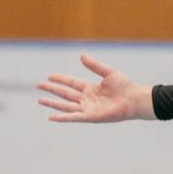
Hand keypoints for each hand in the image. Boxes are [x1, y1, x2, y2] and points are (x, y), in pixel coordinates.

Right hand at [37, 53, 153, 122]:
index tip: (49, 76)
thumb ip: (94, 65)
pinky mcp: (90, 117)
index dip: (60, 79)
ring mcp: (88, 109)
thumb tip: (81, 55)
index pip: (71, 83)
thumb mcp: (108, 72)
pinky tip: (51, 117)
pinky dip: (62, 118)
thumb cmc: (124, 86)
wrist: (133, 99)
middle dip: (52, 90)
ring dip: (53, 103)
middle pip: (65, 94)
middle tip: (39, 85)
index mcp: (91, 88)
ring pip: (66, 106)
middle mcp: (87, 99)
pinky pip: (73, 117)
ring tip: (40, 100)